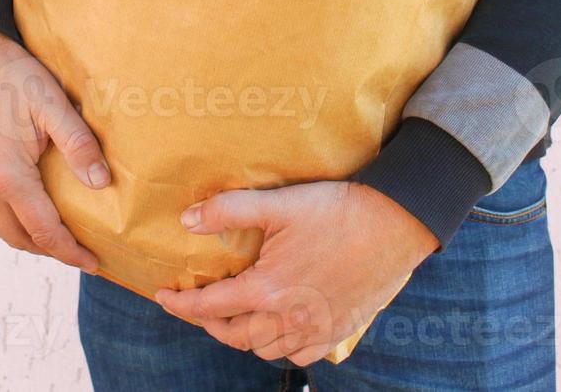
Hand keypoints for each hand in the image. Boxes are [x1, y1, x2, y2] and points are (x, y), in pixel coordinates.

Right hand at [0, 28, 108, 272]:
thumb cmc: (8, 74)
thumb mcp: (51, 103)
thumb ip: (77, 145)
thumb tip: (101, 184)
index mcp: (6, 176)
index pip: (44, 231)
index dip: (71, 252)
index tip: (94, 261)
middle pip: (19, 238)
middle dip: (52, 250)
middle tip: (80, 251)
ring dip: (26, 239)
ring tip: (54, 234)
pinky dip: (0, 225)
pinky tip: (18, 214)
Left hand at [154, 180, 437, 365]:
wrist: (397, 224)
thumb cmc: (337, 210)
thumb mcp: (279, 204)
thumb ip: (228, 211)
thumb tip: (187, 220)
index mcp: (267, 288)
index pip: (210, 307)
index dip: (181, 304)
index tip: (162, 297)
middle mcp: (289, 318)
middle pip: (235, 336)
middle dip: (208, 324)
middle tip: (197, 307)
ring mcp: (316, 328)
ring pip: (266, 350)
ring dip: (243, 337)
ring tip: (235, 316)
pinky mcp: (340, 330)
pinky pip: (301, 356)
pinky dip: (281, 348)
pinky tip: (278, 330)